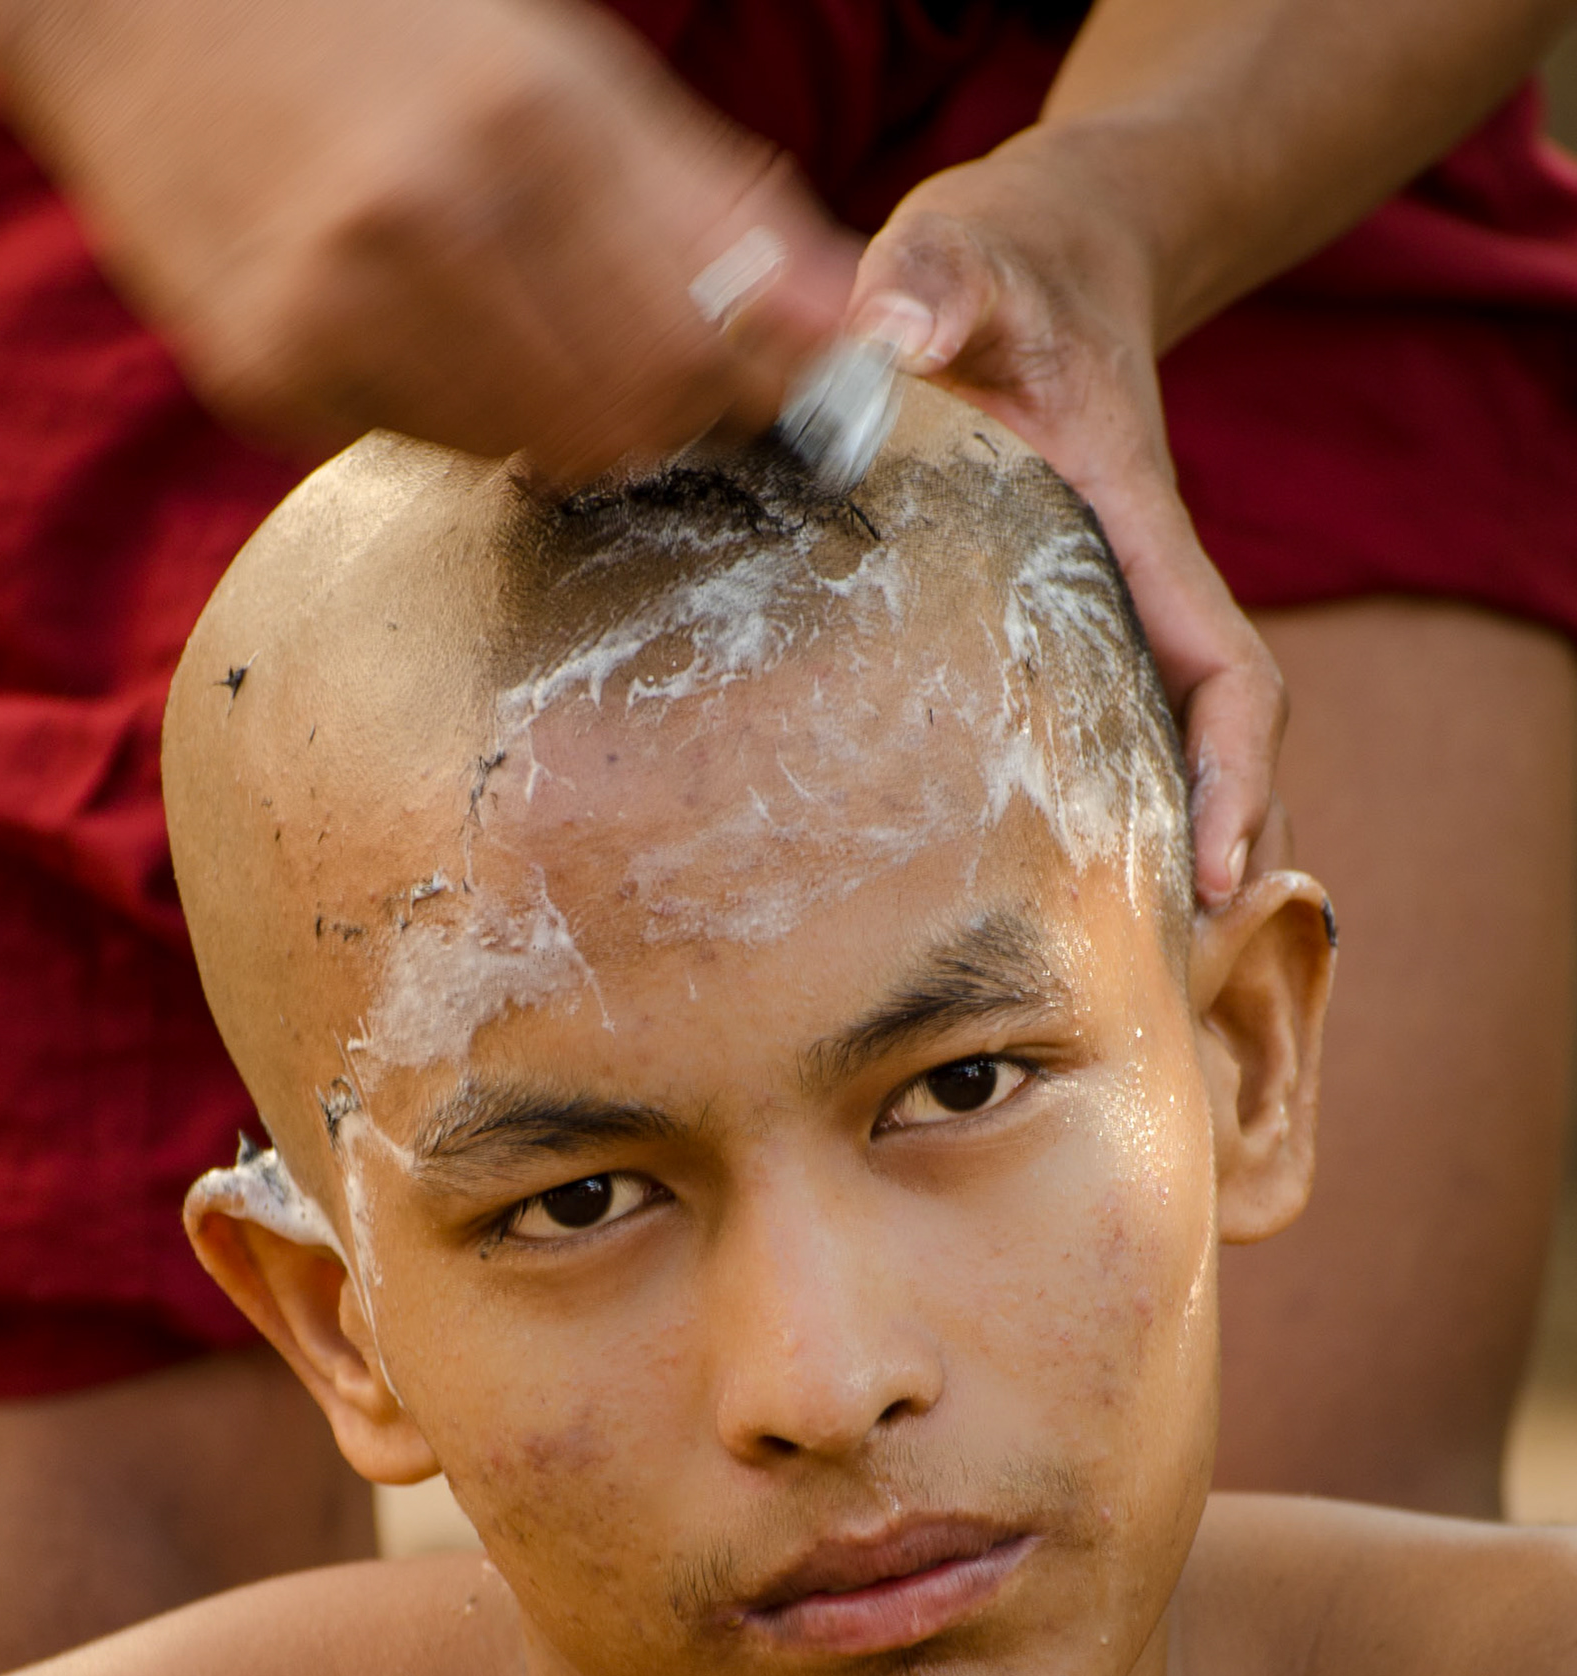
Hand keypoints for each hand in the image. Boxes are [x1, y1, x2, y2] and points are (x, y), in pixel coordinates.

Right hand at [0, 0, 853, 483]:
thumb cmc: (374, 20)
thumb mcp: (562, 67)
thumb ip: (713, 205)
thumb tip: (842, 324)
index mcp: (535, 123)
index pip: (704, 348)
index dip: (746, 381)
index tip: (754, 380)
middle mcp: (434, 224)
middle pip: (621, 424)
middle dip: (648, 404)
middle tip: (620, 344)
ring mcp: (337, 310)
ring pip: (521, 449)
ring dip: (537, 402)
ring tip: (483, 298)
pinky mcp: (263, 376)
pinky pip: (411, 444)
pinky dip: (429, 400)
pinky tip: (387, 308)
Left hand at [849, 144, 1285, 904]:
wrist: (1041, 258)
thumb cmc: (1008, 267)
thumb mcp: (966, 254)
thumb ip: (936, 283)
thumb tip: (890, 330)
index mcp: (1133, 529)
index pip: (1223, 667)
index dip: (1234, 771)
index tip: (1224, 865)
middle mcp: (1130, 586)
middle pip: (1204, 741)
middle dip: (1208, 850)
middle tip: (1162, 972)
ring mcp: (1098, 609)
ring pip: (1156, 744)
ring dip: (1158, 842)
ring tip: (1109, 962)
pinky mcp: (1055, 618)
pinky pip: (1096, 721)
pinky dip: (1097, 798)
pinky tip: (1031, 871)